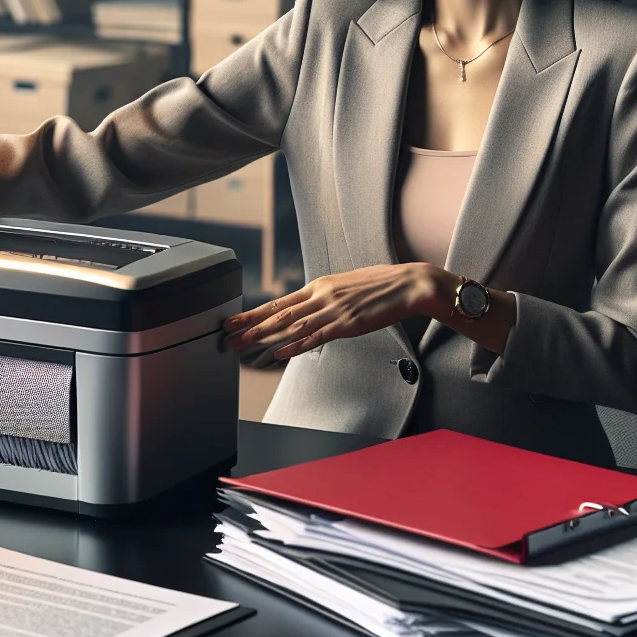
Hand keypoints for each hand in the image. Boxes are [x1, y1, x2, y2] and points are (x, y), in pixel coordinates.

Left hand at [221, 263, 450, 360]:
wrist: (409, 284)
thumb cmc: (381, 285)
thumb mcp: (346, 286)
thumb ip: (326, 297)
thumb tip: (310, 307)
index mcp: (320, 285)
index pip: (279, 301)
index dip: (254, 312)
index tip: (234, 319)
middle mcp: (322, 296)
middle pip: (278, 314)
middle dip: (249, 327)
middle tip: (227, 336)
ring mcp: (333, 310)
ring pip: (291, 326)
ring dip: (264, 337)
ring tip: (243, 345)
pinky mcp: (347, 324)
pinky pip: (316, 337)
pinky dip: (295, 346)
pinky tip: (279, 353)